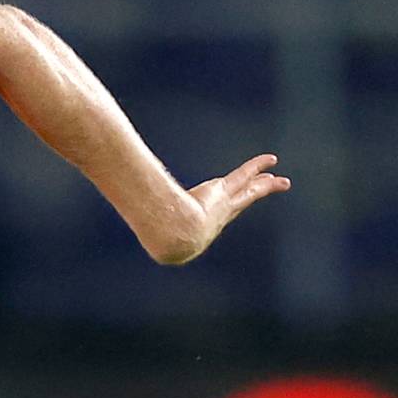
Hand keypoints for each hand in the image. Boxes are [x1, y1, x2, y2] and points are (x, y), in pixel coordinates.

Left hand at [148, 154, 290, 264]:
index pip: (219, 210)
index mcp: (205, 222)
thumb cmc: (160, 234)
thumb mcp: (151, 225)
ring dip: (263, 183)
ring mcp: (223, 204)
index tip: (230, 203)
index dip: (226, 205)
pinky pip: (244, 175)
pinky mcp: (224, 193)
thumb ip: (140, 215)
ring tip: (280, 181)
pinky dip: (257, 166)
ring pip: (248, 190)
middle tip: (269, 190)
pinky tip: (270, 160)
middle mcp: (218, 215)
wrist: (175, 237)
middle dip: (252, 195)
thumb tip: (116, 215)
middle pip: (239, 200)